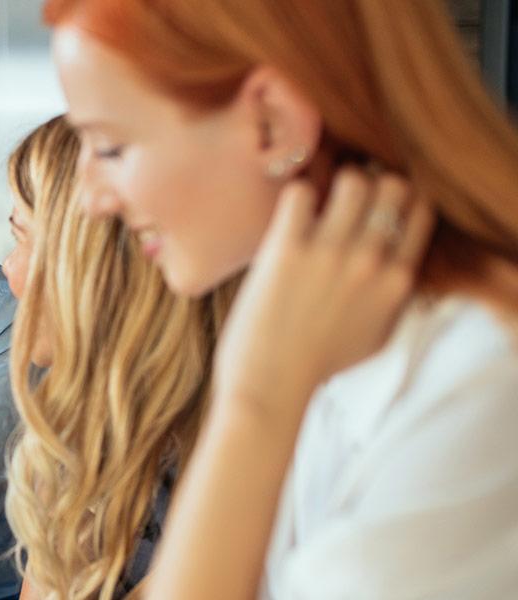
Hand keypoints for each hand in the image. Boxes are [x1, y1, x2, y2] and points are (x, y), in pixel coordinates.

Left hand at [214, 168, 434, 416]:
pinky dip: (295, 195)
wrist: (271, 385)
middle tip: (344, 200)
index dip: (399, 201)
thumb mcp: (377, 335)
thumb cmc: (318, 365)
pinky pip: (299, 193)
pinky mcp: (287, 250)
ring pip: (352, 180)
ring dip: (334, 183)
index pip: (421, 212)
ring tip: (316, 205)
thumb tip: (397, 270)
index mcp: (397, 281)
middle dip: (372, 185)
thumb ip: (392, 298)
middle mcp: (371, 261)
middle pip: (392, 186)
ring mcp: (330, 252)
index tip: (376, 208)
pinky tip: (287, 217)